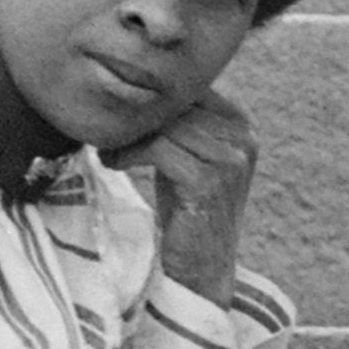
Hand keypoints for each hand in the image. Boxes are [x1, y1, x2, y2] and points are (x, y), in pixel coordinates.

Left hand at [125, 92, 258, 301]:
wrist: (202, 265)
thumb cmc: (189, 207)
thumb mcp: (191, 154)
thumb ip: (180, 120)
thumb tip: (136, 82)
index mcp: (242, 125)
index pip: (189, 88)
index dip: (151, 99)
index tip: (120, 114)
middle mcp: (243, 138)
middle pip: (176, 106)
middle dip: (136, 119)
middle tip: (105, 133)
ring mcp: (229, 160)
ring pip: (164, 126)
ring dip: (127, 137)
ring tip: (109, 150)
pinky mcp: (208, 181)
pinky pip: (157, 149)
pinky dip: (128, 154)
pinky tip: (113, 163)